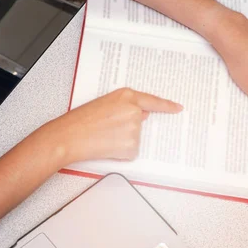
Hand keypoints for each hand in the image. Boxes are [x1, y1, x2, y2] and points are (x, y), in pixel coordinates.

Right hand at [45, 88, 182, 163]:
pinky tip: (106, 146)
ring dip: (122, 140)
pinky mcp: (132, 146)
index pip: (153, 101)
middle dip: (127, 127)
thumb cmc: (80, 120)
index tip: (177, 108)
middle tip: (106, 128)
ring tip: (102, 136)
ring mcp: (135, 129)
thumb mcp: (103, 103)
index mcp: (126, 95)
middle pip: (140, 122)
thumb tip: (140, 116)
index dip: (166, 105)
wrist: (69, 136)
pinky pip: (131, 151)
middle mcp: (134, 110)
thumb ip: (124, 106)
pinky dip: (120, 152)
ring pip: (135, 138)